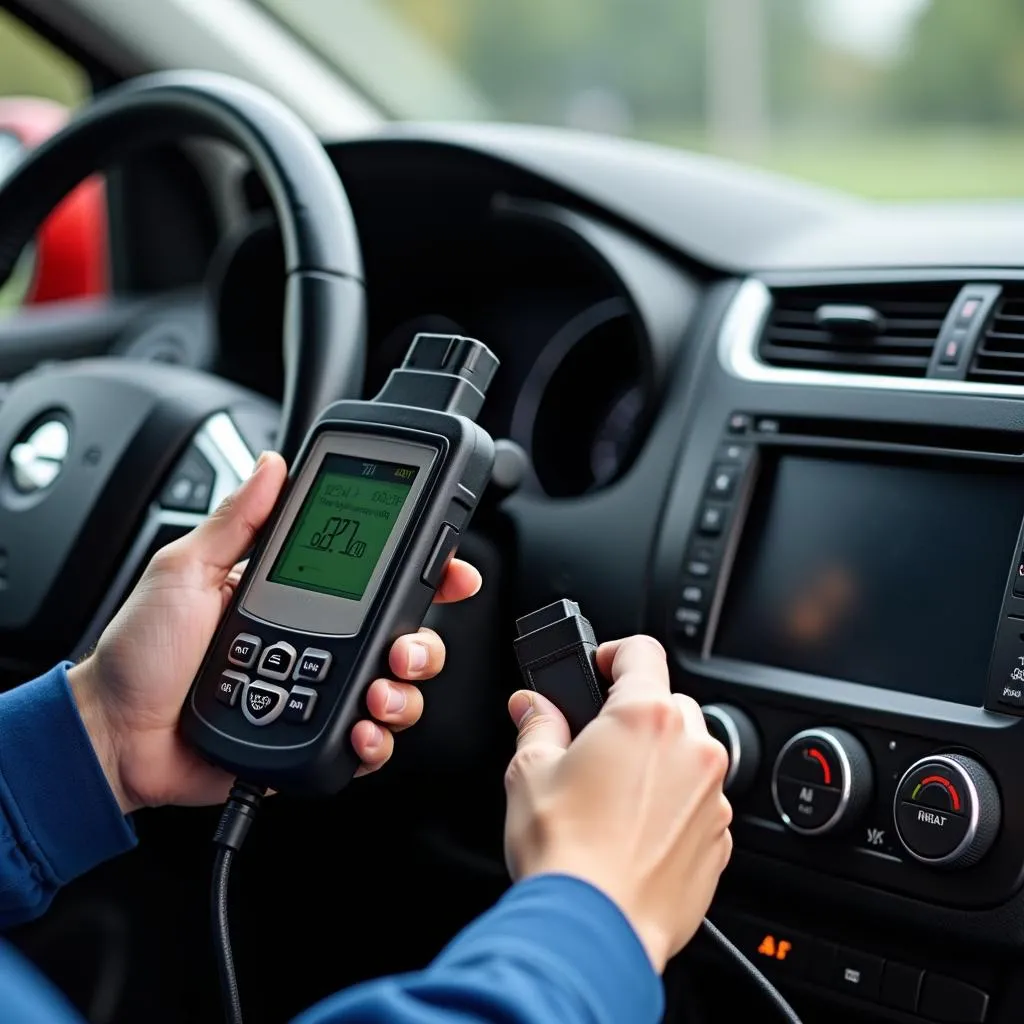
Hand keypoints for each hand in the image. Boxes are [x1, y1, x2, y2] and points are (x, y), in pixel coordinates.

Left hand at [68, 451, 480, 813]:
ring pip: (397, 691)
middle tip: (404, 646)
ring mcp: (318, 692)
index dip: (422, 573)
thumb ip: (235, 520)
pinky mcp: (312, 739)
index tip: (449, 570)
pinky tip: (361, 730)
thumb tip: (271, 466)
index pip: (374, 577)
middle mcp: (319, 642)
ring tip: (377, 693)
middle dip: (422, 642)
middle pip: (402, 637)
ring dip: (403, 693)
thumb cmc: (140, 653)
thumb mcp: (184, 570)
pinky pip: (366, 744)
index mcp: (297, 595)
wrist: (114, 735)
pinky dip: (376, 742)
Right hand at [503, 635, 731, 972]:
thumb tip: (531, 706)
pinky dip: (673, 804)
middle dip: (632, 716)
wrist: (595, 931)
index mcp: (645, 716)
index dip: (613, 653)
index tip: (598, 668)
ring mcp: (712, 796)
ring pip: (688, 754)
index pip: (641, 650)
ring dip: (658, 761)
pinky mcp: (720, 839)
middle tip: (593, 744)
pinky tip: (632, 831)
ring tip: (611, 796)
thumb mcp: (529, 772)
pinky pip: (699, 801)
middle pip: (667, 703)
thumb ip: (536, 724)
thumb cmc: (566, 853)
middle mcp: (692, 747)